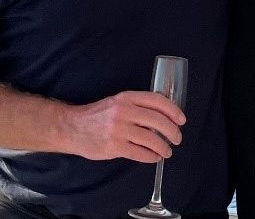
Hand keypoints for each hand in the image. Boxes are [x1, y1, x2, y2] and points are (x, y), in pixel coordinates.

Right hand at [65, 90, 186, 162]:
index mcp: (127, 98)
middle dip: (172, 131)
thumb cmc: (97, 115)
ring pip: (151, 139)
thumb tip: (163, 115)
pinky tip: (154, 157)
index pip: (157, 101)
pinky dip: (151, 156)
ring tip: (167, 151)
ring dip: (163, 147)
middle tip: (177, 138)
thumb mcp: (117, 102)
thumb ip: (137, 106)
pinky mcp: (114, 146)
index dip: (173, 110)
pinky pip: (140, 153)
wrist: (72, 127)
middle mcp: (124, 111)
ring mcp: (119, 129)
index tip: (181, 119)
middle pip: (158, 120)